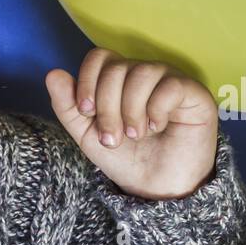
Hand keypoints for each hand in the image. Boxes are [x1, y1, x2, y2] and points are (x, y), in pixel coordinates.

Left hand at [45, 48, 217, 199]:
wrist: (156, 187)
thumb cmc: (125, 159)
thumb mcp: (87, 135)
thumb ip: (68, 107)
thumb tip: (52, 74)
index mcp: (117, 80)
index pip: (98, 57)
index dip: (88, 81)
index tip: (86, 112)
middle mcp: (143, 74)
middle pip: (116, 68)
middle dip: (107, 107)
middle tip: (113, 138)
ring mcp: (168, 80)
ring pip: (141, 74)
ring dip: (130, 111)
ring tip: (135, 135)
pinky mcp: (193, 93)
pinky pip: (169, 86)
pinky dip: (156, 110)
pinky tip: (157, 127)